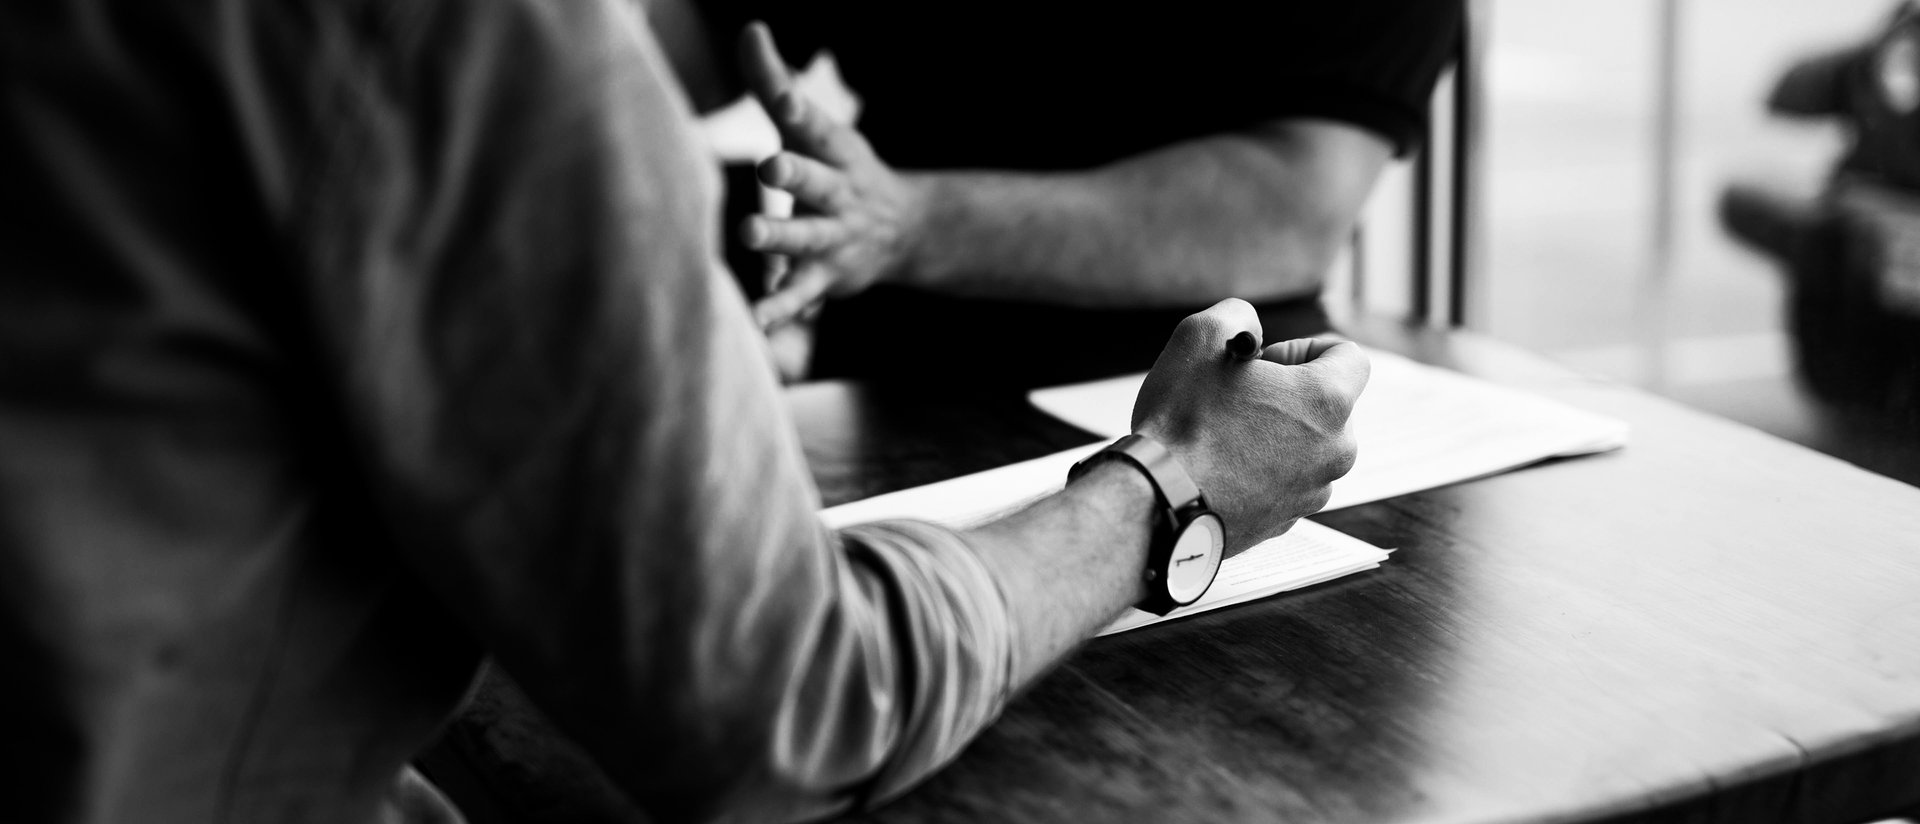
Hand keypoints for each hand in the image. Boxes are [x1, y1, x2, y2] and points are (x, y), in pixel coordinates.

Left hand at [738, 22, 925, 329]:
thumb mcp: (811, 128)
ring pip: (807, 238)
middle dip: (795, 173)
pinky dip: (783, 308)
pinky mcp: (825, 277)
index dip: (800, 111)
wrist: (901, 231)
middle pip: (816, 181)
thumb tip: (750, 28)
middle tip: (770, 163)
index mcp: (834, 152)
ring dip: (781, 236)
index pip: (817, 127)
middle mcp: (837, 193)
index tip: (785, 99)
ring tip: (750, 233)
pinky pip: (803, 295)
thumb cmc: (835, 169)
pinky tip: (759, 319)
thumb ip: (772, 82)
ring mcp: (834, 237)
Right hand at [1131, 299, 1368, 554]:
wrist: (1157, 503)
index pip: (1349, 356)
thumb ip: (1237, 315)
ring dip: (1275, 434)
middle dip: (1288, 394)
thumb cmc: (1180, 421)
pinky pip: (1286, 482)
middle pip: (1328, 405)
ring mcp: (1314, 490)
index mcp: (1327, 400)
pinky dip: (1262, 470)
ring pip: (1307, 446)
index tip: (1264, 363)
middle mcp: (1336, 449)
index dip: (1304, 348)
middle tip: (1237, 398)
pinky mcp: (1289, 520)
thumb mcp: (1199, 338)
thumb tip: (1250, 331)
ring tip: (1224, 435)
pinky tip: (1219, 467)